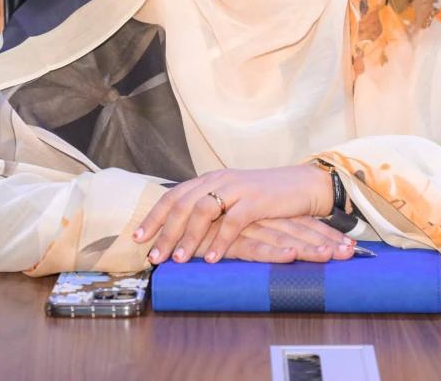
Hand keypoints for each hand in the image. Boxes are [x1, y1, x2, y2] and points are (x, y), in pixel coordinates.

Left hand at [133, 165, 335, 263]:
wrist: (304, 185)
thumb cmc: (267, 197)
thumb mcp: (233, 198)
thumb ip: (211, 208)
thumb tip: (181, 231)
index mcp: (211, 179)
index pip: (174, 195)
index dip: (154, 216)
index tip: (137, 237)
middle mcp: (220, 180)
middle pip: (183, 204)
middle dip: (164, 232)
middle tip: (153, 257)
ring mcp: (238, 188)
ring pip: (203, 211)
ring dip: (188, 238)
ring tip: (177, 260)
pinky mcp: (257, 201)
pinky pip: (233, 222)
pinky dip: (220, 242)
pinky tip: (211, 259)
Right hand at [206, 217, 355, 263]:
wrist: (175, 216)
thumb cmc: (206, 228)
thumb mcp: (237, 231)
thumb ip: (255, 237)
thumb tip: (284, 246)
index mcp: (264, 215)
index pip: (300, 224)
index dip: (324, 234)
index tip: (350, 247)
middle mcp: (259, 219)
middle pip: (298, 230)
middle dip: (325, 242)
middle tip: (351, 253)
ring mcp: (246, 228)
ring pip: (283, 237)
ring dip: (309, 247)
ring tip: (333, 256)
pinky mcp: (230, 239)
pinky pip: (254, 247)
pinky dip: (273, 253)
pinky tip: (291, 256)